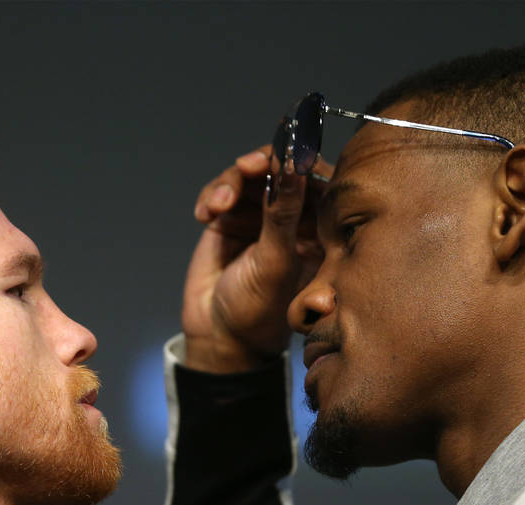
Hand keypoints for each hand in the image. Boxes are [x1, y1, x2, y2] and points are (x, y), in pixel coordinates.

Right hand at [182, 147, 330, 372]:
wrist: (218, 336)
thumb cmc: (259, 310)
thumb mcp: (275, 260)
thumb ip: (283, 212)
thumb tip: (295, 165)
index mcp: (319, 229)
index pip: (318, 180)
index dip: (302, 160)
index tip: (286, 149)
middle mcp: (292, 218)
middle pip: (281, 168)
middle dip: (261, 164)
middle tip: (246, 167)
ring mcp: (259, 217)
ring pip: (248, 176)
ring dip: (229, 183)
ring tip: (216, 207)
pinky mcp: (229, 219)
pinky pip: (221, 190)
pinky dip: (212, 196)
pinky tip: (205, 216)